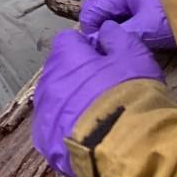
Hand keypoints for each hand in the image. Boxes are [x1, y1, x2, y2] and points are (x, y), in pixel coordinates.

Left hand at [32, 21, 161, 176]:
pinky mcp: (45, 141)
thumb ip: (116, 37)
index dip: (88, 48)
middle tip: (103, 89)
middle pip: (59, 71)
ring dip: (69, 103)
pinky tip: (85, 136)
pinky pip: (52, 128)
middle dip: (76, 75)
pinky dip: (65, 128)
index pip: (68, 41)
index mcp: (65, 57)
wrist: (125, 146)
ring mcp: (43, 113)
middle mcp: (47, 82)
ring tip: (95, 116)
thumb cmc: (130, 94)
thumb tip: (104, 29)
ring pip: (54, 100)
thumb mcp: (134, 55)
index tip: (106, 60)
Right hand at [78, 0, 174, 50]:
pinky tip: (122, 38)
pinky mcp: (145, 3)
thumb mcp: (144, 28)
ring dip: (108, 26)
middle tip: (97, 45)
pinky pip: (124, 13)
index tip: (90, 44)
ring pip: (112, 10)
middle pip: (101, 5)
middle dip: (96, 24)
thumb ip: (118, 33)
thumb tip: (95, 41)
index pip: (94, 5)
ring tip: (108, 44)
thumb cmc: (172, 15)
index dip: (88, 24)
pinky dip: (118, 24)